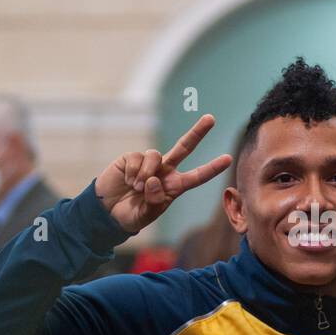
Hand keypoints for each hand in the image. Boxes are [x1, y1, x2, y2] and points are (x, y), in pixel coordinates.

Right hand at [95, 114, 232, 234]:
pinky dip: (133, 172)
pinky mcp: (131, 158)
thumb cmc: (131, 215)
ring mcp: (149, 163)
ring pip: (156, 156)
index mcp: (174, 187)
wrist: (107, 211)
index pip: (196, 177)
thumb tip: (154, 180)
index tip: (228, 159)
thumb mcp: (146, 215)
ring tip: (137, 187)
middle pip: (184, 147)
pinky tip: (127, 181)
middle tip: (211, 118)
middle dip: (197, 132)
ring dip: (147, 173)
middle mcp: (165, 171)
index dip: (211, 168)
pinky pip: (137, 158)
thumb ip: (153, 201)